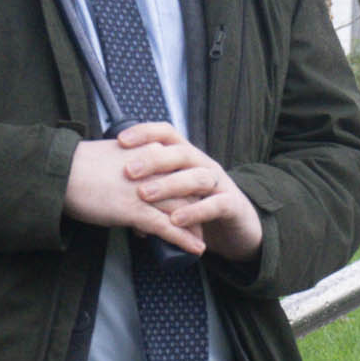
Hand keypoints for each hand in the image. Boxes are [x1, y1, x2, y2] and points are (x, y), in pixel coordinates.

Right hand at [65, 133, 209, 253]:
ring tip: (201, 241)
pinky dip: (184, 239)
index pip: (180, 171)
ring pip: (183, 210)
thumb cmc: (78, 165)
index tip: (193, 201)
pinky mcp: (135, 209)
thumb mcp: (112, 156)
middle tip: (201, 224)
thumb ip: (130, 165)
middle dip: (197, 210)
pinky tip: (196, 249)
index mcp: (148, 152)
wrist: (59, 172)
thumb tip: (134, 180)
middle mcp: (152, 169)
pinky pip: (168, 226)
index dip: (190, 189)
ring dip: (195, 228)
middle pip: (188, 190)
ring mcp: (145, 190)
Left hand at [115, 120, 261, 262]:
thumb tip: (122, 211)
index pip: (167, 134)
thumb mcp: (173, 197)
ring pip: (197, 177)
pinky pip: (216, 204)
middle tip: (128, 171)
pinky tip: (175, 220)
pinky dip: (194, 212)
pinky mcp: (232, 206)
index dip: (145, 132)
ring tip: (146, 195)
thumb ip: (151, 199)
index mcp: (188, 157)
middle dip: (153, 160)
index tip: (120, 141)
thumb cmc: (199, 208)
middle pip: (180, 152)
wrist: (238, 228)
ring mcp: (220, 184)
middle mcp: (204, 165)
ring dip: (169, 185)